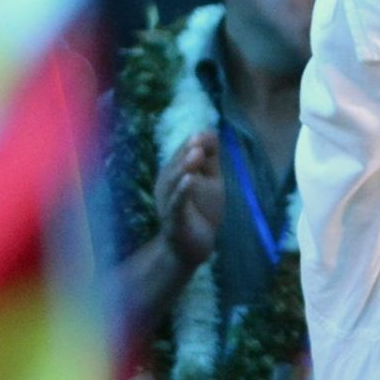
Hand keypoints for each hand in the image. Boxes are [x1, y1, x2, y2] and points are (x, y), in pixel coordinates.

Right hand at [154, 129, 223, 267]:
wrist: (193, 247)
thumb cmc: (201, 210)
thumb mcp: (211, 181)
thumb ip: (211, 160)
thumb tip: (212, 132)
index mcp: (175, 171)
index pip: (183, 151)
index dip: (196, 143)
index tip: (208, 136)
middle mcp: (167, 184)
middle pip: (176, 163)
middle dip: (187, 151)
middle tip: (198, 141)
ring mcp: (169, 201)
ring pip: (173, 181)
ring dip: (184, 167)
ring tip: (195, 154)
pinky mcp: (174, 219)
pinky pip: (177, 203)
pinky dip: (182, 191)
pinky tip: (189, 180)